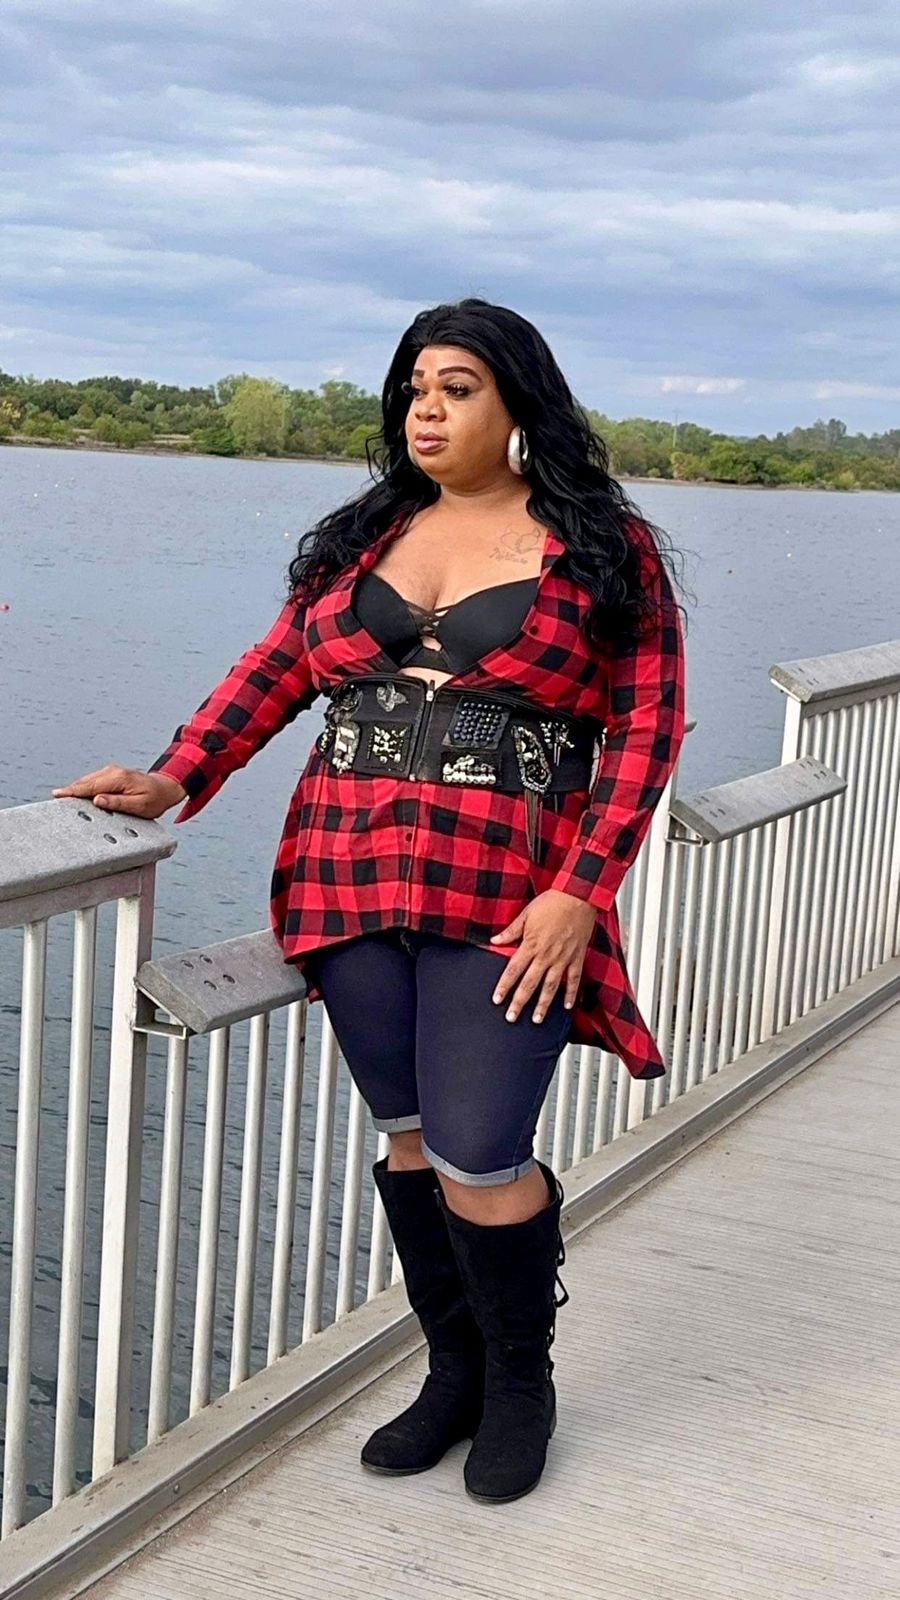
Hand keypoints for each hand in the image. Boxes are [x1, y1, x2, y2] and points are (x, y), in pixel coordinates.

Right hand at [51, 766, 186, 819]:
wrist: (164, 789)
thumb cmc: (154, 800)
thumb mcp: (140, 806)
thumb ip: (118, 803)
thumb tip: (97, 800)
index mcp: (119, 778)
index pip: (91, 786)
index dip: (73, 791)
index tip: (58, 795)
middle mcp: (113, 772)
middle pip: (85, 782)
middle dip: (70, 790)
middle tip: (55, 798)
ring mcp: (110, 771)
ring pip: (87, 781)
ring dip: (75, 789)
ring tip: (60, 798)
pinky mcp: (110, 775)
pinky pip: (92, 781)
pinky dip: (82, 787)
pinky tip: (74, 795)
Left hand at [488, 889, 596, 1022]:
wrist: (578, 896)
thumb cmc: (553, 902)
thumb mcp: (526, 914)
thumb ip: (511, 931)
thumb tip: (494, 940)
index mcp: (531, 944)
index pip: (513, 970)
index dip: (504, 986)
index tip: (497, 999)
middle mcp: (546, 955)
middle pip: (529, 984)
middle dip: (519, 1002)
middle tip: (511, 1017)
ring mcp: (563, 958)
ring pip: (551, 987)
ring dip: (543, 1004)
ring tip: (537, 1019)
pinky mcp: (577, 957)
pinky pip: (574, 979)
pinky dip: (571, 994)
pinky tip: (567, 1006)